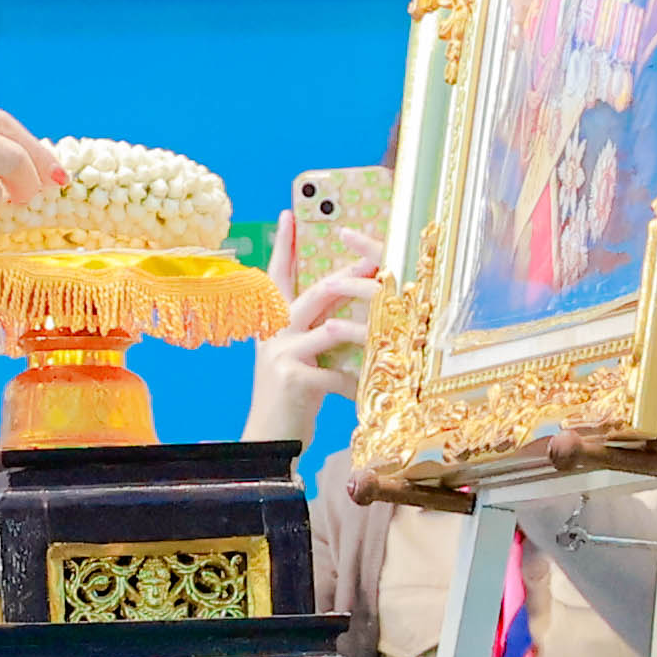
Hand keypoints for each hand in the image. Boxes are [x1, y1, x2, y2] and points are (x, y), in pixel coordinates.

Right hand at [251, 258, 387, 429]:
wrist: (267, 441)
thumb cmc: (291, 399)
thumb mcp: (299, 357)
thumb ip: (314, 331)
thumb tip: (346, 306)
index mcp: (274, 324)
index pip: (277, 277)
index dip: (283, 246)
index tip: (289, 215)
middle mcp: (274, 333)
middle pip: (315, 293)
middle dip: (349, 276)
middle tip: (375, 259)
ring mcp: (281, 355)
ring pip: (330, 329)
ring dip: (364, 330)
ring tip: (389, 326)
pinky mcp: (293, 379)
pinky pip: (336, 373)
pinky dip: (356, 382)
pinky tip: (369, 389)